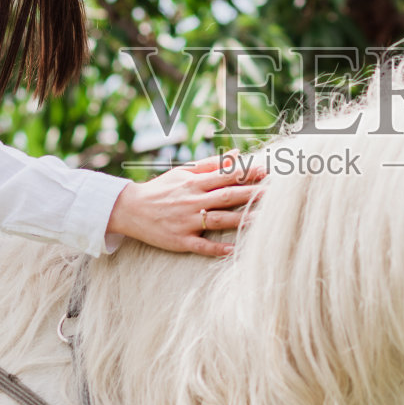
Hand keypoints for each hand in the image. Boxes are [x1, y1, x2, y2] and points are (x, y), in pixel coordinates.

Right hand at [106, 151, 264, 256]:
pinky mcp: (180, 240)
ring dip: (241, 220)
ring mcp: (187, 222)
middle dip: (250, 194)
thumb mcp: (183, 172)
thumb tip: (236, 154)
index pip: (225, 176)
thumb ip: (211, 165)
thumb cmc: (160, 189)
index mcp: (194, 183)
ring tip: (261, 219)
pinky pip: (202, 245)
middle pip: (226, 197)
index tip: (265, 171)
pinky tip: (234, 250)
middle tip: (273, 194)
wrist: (130, 209)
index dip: (246, 174)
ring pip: (219, 220)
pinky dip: (217, 248)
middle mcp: (192, 201)